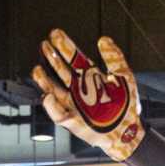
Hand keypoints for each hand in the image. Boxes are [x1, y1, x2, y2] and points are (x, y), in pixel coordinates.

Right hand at [32, 30, 144, 160]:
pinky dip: (51, 106)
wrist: (127, 131)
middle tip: (44, 44)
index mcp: (90, 77)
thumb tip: (104, 39)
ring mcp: (73, 104)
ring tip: (37, 70)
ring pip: (54, 90)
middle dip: (52, 58)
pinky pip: (58, 113)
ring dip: (45, 80)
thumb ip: (114, 57)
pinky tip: (48, 96)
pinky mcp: (72, 121)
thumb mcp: (124, 77)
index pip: (74, 58)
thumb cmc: (126, 106)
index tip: (55, 34)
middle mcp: (79, 89)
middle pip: (61, 70)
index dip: (65, 46)